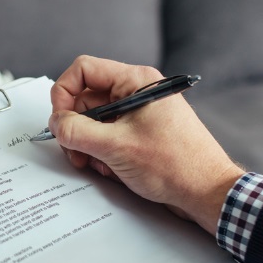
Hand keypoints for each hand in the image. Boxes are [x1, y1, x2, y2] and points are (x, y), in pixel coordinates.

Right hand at [48, 56, 243, 234]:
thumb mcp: (115, 147)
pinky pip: (108, 136)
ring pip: (95, 121)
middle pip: (86, 99)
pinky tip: (113, 170)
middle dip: (75, 128)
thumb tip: (55, 124)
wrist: (206, 193)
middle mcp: (136, 93)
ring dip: (88, 145)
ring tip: (97, 165)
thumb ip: (77, 131)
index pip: (84, 70)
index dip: (64, 93)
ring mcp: (138, 114)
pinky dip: (102, 153)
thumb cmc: (175, 165)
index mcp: (136, 81)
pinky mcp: (139, 134)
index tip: (59, 121)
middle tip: (74, 151)